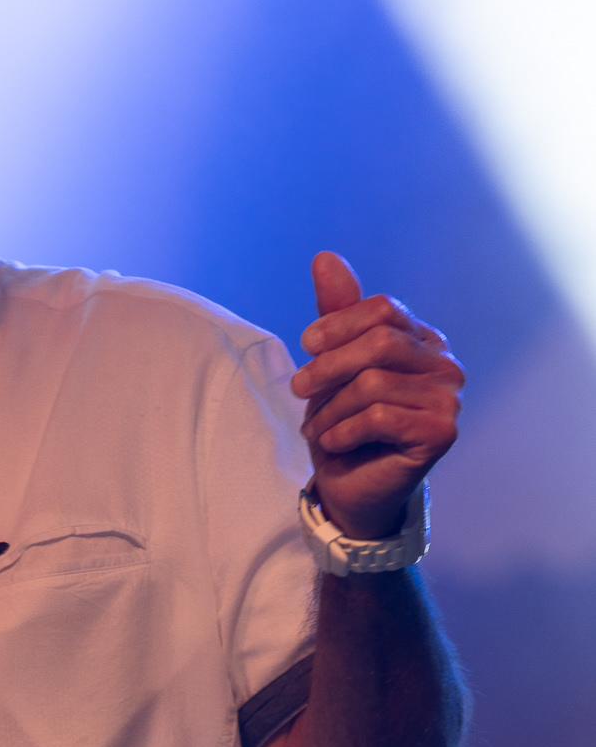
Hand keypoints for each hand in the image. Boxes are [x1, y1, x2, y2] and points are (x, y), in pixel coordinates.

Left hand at [291, 252, 463, 541]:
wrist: (353, 489)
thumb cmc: (345, 425)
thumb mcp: (333, 366)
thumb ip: (335, 314)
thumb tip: (324, 256)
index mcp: (423, 341)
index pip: (384, 310)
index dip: (339, 324)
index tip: (306, 346)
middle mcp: (445, 365)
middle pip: (381, 342)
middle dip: (329, 366)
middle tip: (298, 391)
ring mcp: (449, 399)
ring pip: (374, 383)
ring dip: (330, 408)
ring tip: (315, 428)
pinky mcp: (441, 432)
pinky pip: (380, 416)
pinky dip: (344, 430)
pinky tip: (334, 442)